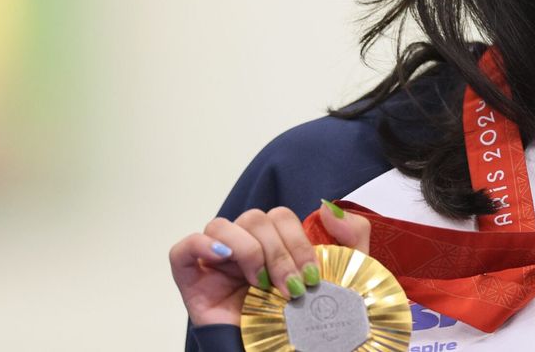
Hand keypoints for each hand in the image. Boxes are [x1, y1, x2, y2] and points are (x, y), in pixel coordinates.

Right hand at [169, 201, 369, 326]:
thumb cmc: (310, 328)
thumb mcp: (345, 278)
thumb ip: (352, 236)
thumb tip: (329, 206)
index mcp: (276, 248)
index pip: (280, 216)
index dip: (297, 239)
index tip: (312, 275)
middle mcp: (246, 253)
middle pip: (254, 218)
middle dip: (278, 250)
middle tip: (291, 287)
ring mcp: (216, 267)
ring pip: (221, 225)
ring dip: (248, 250)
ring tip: (262, 284)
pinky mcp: (192, 285)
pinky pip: (182, 250)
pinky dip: (202, 245)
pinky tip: (226, 261)